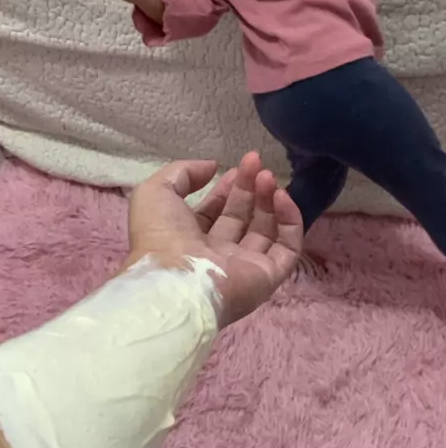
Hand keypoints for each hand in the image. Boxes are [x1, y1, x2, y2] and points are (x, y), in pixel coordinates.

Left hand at [125, 152, 302, 326]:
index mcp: (191, 240)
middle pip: (243, 218)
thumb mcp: (156, 193)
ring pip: (266, 230)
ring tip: (268, 176)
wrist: (176, 283)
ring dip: (269, 200)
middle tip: (256, 163)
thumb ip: (182, 173)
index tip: (238, 167)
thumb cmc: (161, 238)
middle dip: (250, 189)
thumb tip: (213, 167)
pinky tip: (282, 196)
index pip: (216, 212)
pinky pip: (287, 247)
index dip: (227, 189)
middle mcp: (219, 255)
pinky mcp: (268, 276)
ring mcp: (245, 267)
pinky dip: (290, 221)